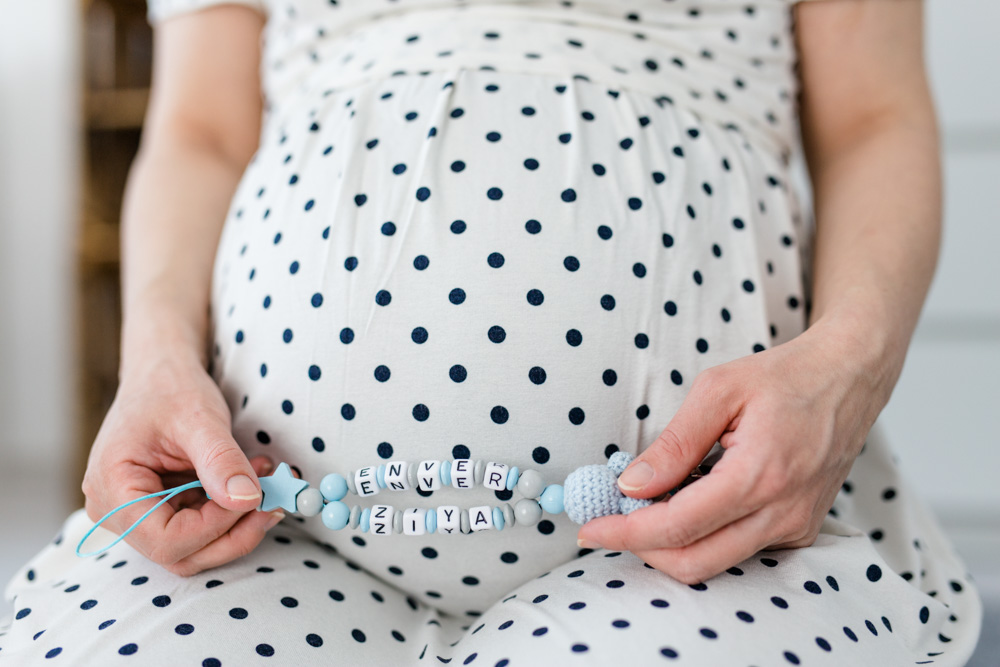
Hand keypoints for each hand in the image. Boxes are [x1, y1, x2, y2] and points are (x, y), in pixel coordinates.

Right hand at [81, 349, 281, 575]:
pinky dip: (233, 511)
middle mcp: (117, 512)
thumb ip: (221, 461)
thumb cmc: (169, 388)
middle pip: (181, 553)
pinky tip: (255, 481)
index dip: (215, 527)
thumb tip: (248, 500)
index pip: (165, 539)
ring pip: (196, 547)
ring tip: (268, 483)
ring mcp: (139, 515)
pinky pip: (201, 528)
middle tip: (275, 501)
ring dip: (239, 522)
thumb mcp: (199, 418)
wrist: (162, 373)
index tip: (255, 499)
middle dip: (234, 532)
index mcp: (112, 489)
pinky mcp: (162, 510)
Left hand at [576, 324, 886, 583]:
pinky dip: (702, 537)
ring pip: (716, 563)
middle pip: (694, 562)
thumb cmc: (784, 376)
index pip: (678, 526)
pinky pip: (739, 551)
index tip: (590, 527)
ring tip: (642, 507)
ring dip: (669, 545)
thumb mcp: (718, 391)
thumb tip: (631, 485)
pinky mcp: (800, 530)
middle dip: (641, 549)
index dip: (626, 532)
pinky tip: (686, 502)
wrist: (849, 379)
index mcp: (759, 475)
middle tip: (607, 522)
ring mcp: (795, 527)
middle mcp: (782, 512)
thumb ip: (674, 443)